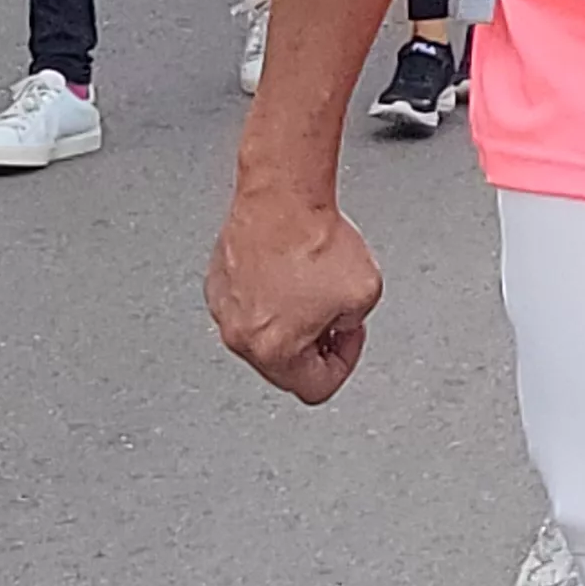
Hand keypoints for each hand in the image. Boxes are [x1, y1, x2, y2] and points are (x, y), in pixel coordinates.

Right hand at [207, 188, 386, 406]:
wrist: (283, 198)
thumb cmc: (315, 241)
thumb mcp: (366, 294)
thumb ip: (353, 324)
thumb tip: (339, 323)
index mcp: (275, 352)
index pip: (316, 387)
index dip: (344, 361)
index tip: (347, 336)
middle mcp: (241, 337)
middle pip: (286, 364)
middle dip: (314, 340)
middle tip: (331, 309)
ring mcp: (225, 310)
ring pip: (264, 332)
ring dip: (290, 316)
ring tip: (310, 281)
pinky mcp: (218, 283)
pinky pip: (248, 302)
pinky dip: (269, 294)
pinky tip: (288, 269)